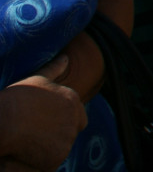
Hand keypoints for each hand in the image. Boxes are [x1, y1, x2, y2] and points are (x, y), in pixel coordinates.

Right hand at [0, 56, 86, 171]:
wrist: (3, 121)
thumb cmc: (15, 99)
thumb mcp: (36, 80)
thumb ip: (54, 70)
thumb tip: (66, 58)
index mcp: (72, 100)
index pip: (79, 116)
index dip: (64, 121)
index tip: (48, 123)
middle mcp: (75, 118)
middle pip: (72, 132)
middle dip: (59, 133)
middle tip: (38, 133)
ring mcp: (67, 138)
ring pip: (62, 146)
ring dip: (51, 146)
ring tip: (30, 140)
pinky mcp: (57, 155)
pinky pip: (52, 160)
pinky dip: (43, 159)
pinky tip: (28, 151)